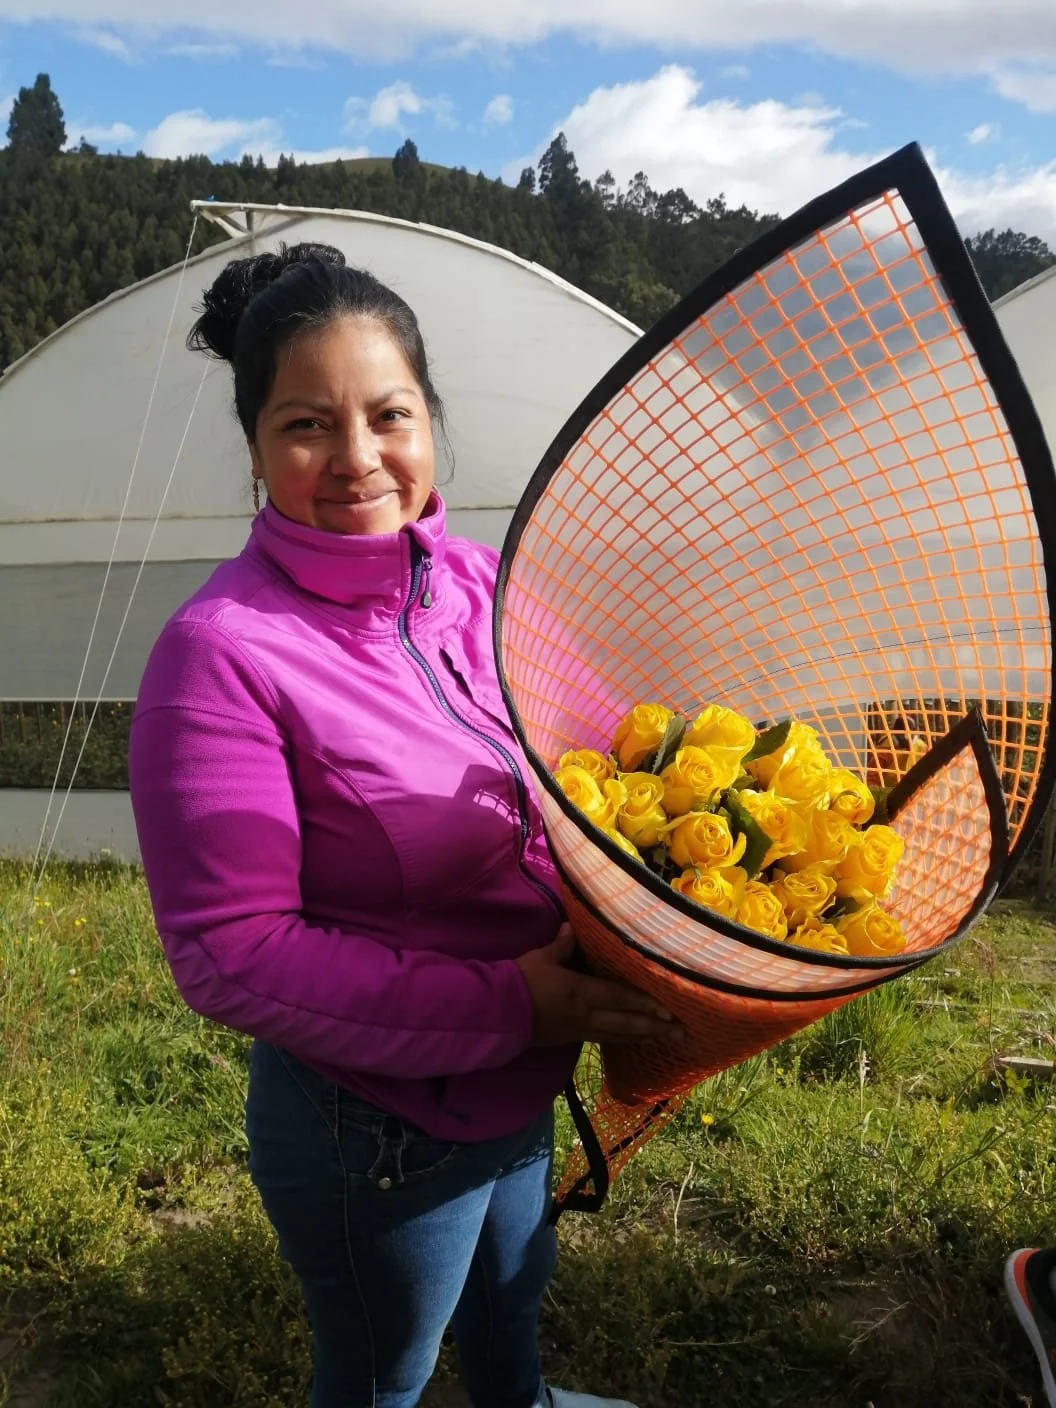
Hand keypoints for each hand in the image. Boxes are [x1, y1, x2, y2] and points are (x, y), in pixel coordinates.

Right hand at [515, 925, 682, 1047]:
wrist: (495, 1014)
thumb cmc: (519, 982)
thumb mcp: (541, 958)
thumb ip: (562, 945)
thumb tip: (573, 928)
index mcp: (581, 993)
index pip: (621, 998)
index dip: (646, 1004)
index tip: (669, 1010)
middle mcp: (585, 1016)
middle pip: (626, 1023)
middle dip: (655, 1028)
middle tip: (681, 1032)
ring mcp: (577, 1031)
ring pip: (617, 1035)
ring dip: (643, 1037)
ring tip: (664, 1039)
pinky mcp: (568, 1040)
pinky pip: (602, 1040)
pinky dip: (621, 1040)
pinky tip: (629, 1040)